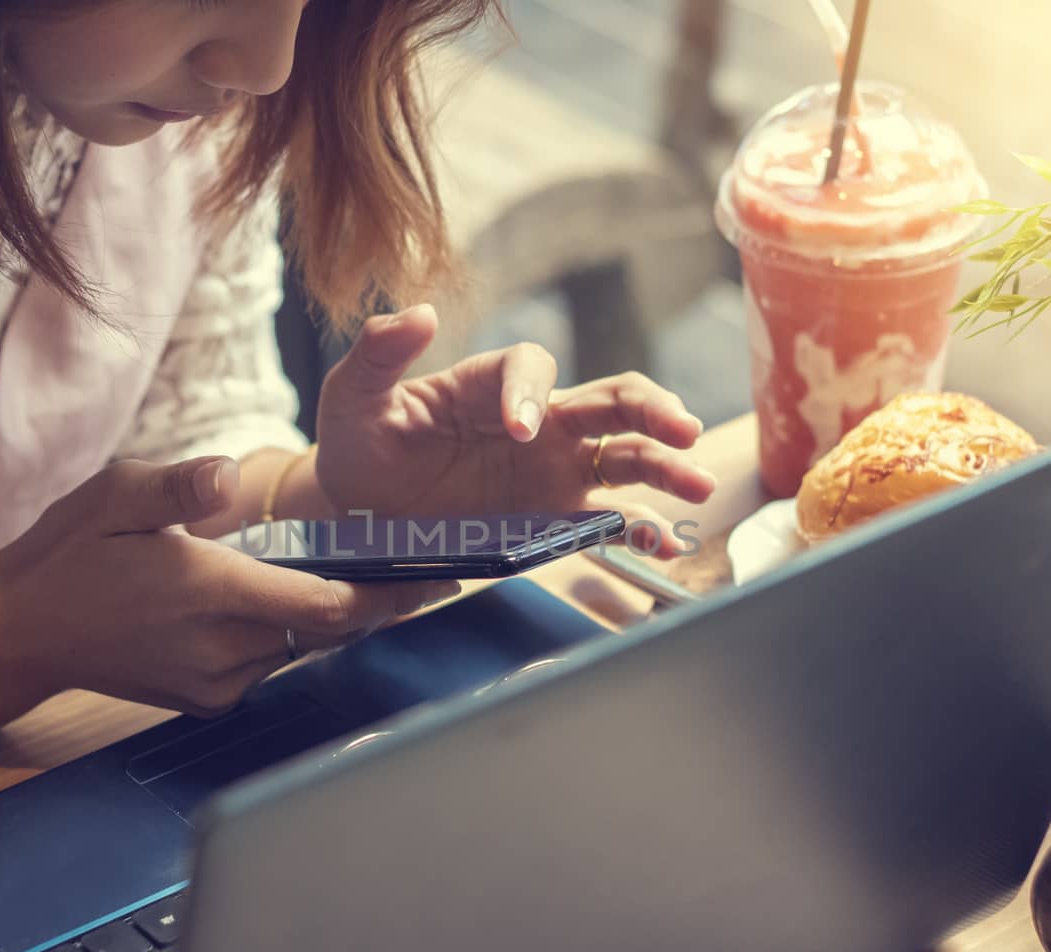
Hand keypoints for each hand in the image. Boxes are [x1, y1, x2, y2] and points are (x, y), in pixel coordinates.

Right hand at [0, 455, 457, 724]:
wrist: (18, 634)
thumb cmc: (67, 556)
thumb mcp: (115, 495)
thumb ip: (179, 485)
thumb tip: (225, 476)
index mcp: (212, 594)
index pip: (328, 606)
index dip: (387, 595)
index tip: (436, 578)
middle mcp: (224, 649)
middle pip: (327, 629)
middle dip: (375, 602)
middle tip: (427, 575)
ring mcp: (216, 682)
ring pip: (300, 647)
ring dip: (329, 617)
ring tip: (367, 580)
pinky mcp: (207, 698)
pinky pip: (269, 663)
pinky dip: (288, 634)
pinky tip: (289, 602)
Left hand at [314, 305, 717, 556]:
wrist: (360, 516)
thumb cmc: (360, 446)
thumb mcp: (351, 397)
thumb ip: (378, 354)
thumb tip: (417, 312)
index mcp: (490, 383)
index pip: (532, 367)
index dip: (532, 392)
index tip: (520, 430)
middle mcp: (537, 420)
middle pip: (611, 399)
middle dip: (651, 410)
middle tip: (683, 429)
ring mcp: (553, 470)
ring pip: (624, 456)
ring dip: (665, 466)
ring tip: (699, 483)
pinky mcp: (553, 517)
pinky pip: (606, 518)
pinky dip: (638, 527)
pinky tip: (663, 540)